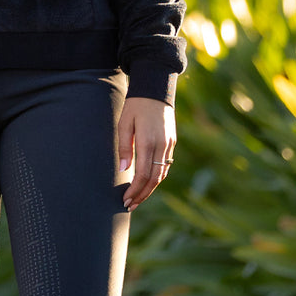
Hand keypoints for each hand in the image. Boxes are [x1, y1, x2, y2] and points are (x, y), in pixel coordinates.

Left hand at [118, 96, 175, 211]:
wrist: (155, 90)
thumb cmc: (135, 106)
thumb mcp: (124, 124)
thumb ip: (124, 148)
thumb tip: (123, 170)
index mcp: (148, 142)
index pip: (142, 175)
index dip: (135, 190)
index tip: (125, 200)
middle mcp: (162, 146)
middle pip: (154, 179)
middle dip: (142, 195)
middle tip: (130, 205)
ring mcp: (169, 145)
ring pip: (161, 174)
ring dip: (150, 188)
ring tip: (137, 198)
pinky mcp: (172, 142)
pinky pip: (165, 165)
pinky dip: (157, 177)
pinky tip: (147, 182)